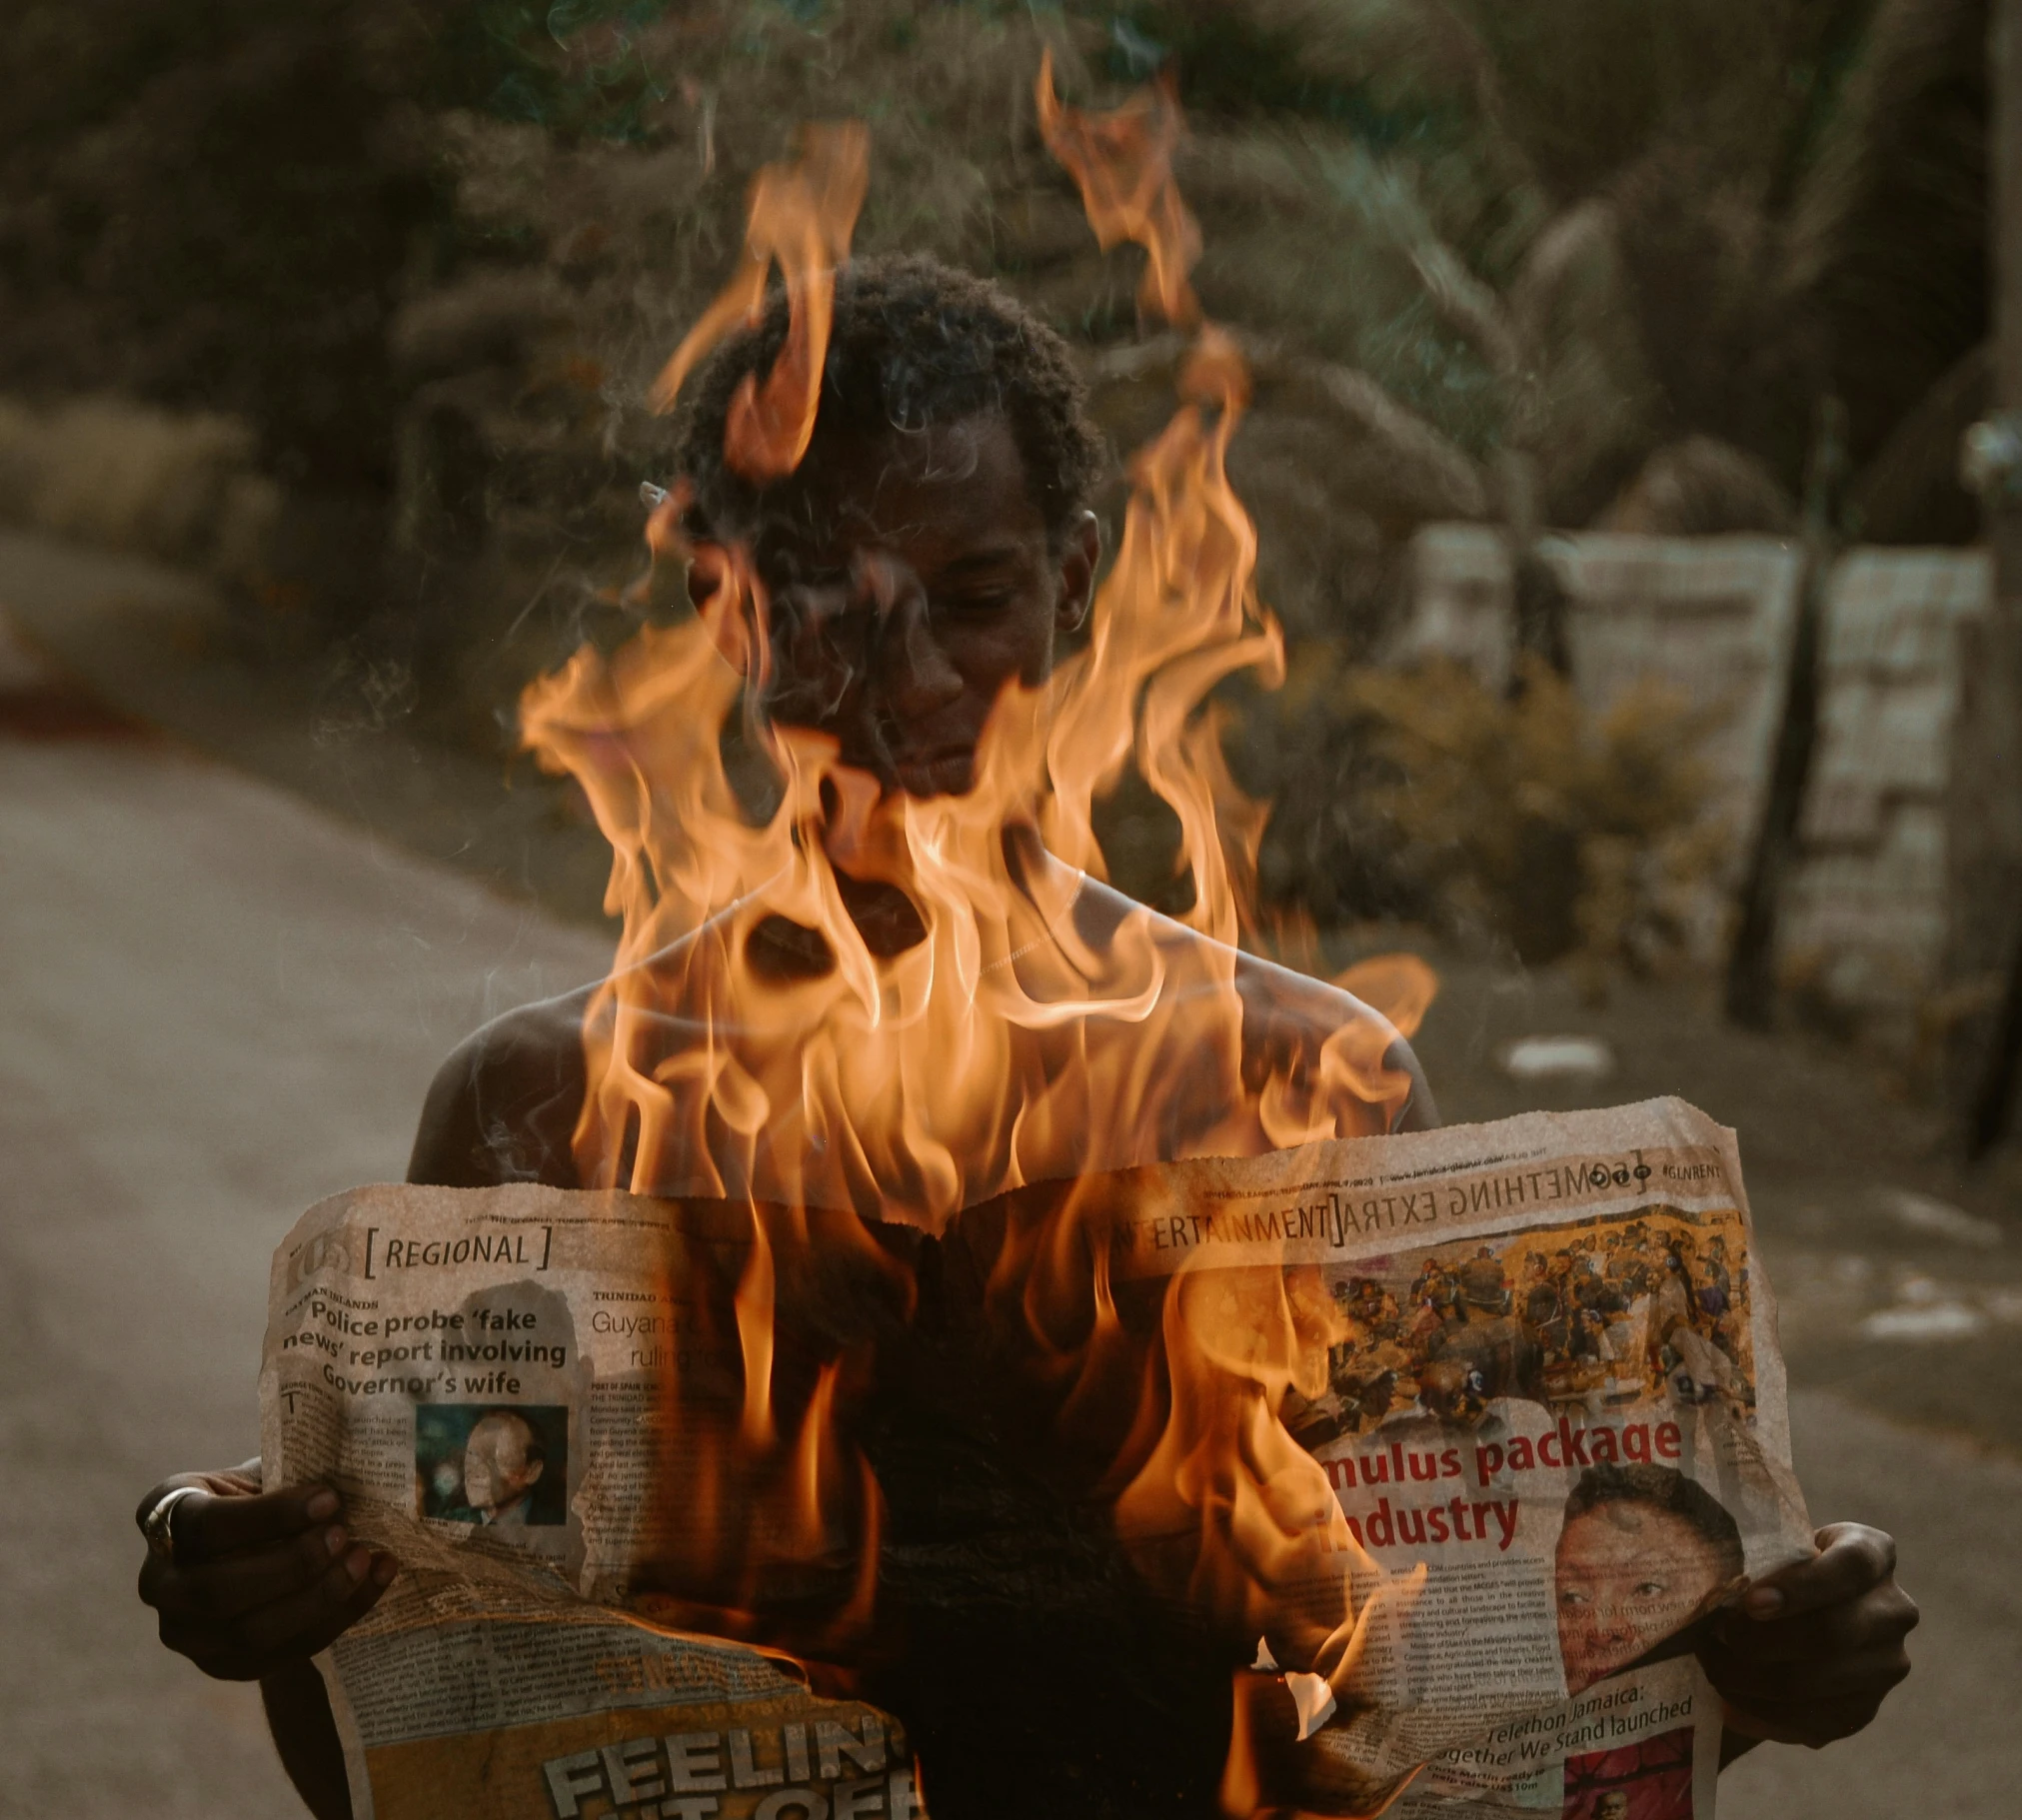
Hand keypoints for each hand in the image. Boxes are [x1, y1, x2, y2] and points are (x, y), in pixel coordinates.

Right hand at [136, 1464, 398, 1680]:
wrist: (255, 1541)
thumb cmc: (263, 1495)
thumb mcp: (264, 1472)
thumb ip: (292, 1475)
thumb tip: (355, 1473)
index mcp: (162, 1517)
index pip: (207, 1525)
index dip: (270, 1516)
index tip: (330, 1499)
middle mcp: (160, 1582)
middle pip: (219, 1590)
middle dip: (292, 1566)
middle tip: (345, 1536)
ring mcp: (188, 1633)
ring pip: (250, 1633)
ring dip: (318, 1598)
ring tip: (365, 1559)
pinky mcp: (226, 1666)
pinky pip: (284, 1653)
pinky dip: (339, 1617)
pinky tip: (376, 1579)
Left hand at [1698, 1522, 1916, 1748]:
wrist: (1799, 1607)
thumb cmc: (1776, 1564)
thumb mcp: (1774, 1543)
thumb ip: (1755, 1552)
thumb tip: (1710, 1579)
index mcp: (1873, 1552)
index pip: (1852, 1565)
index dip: (1802, 1586)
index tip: (1750, 1602)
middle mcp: (1893, 1610)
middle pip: (1834, 1634)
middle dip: (1764, 1642)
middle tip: (1716, 1638)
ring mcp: (1887, 1664)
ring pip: (1821, 1684)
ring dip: (1755, 1682)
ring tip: (1712, 1669)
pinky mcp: (1868, 1707)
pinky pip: (1817, 1721)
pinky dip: (1767, 1715)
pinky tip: (1731, 1704)